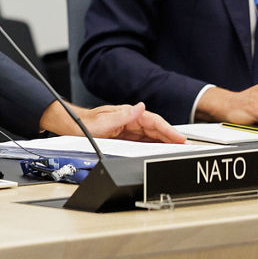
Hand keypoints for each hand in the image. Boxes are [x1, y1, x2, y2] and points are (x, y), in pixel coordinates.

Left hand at [44, 101, 185, 143]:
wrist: (71, 128)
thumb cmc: (85, 124)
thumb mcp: (103, 121)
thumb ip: (123, 116)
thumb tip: (141, 108)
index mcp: (127, 114)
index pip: (153, 121)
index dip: (168, 130)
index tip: (179, 138)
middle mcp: (130, 120)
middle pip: (156, 129)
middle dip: (172, 136)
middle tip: (187, 146)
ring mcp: (128, 129)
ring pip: (152, 136)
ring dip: (166, 142)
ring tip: (179, 149)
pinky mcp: (125, 137)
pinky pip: (144, 141)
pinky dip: (155, 145)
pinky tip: (162, 150)